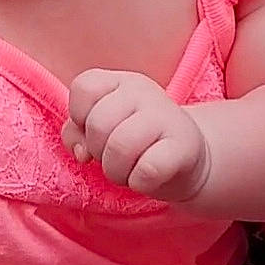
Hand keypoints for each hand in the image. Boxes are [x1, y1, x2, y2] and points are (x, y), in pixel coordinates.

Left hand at [63, 68, 210, 200]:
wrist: (187, 160)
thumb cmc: (136, 143)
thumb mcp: (103, 131)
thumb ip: (77, 132)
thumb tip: (81, 152)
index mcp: (121, 82)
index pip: (84, 87)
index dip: (79, 117)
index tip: (97, 132)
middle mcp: (144, 92)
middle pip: (98, 124)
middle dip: (98, 152)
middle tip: (115, 157)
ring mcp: (167, 116)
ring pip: (119, 147)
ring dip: (116, 171)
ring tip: (128, 170)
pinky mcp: (184, 148)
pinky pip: (146, 170)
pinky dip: (138, 182)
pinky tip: (145, 178)